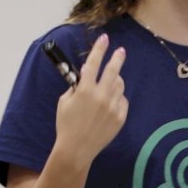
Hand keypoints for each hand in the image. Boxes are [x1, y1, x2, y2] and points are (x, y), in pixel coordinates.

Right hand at [54, 33, 128, 165]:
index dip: (99, 49)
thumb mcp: (64, 102)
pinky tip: (110, 101)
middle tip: (121, 51)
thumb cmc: (66, 124)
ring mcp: (112, 107)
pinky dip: (117, 98)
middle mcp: (101, 96)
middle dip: (117, 58)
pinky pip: (122, 101)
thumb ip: (76, 87)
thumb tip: (85, 77)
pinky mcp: (120, 117)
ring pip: (119, 85)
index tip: (104, 38)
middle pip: (113, 70)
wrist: (76, 148)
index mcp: (85, 90)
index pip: (93, 63)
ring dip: (115, 80)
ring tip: (110, 82)